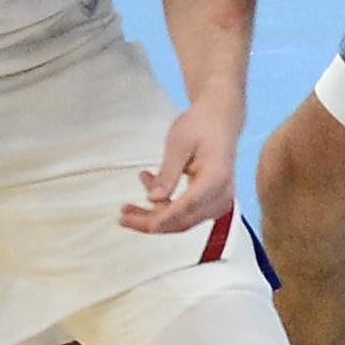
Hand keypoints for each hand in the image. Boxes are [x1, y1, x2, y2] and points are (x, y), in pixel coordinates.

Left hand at [119, 102, 241, 236]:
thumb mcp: (178, 144)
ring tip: (131, 199)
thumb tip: (153, 199)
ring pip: (181, 221)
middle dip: (150, 222)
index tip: (141, 224)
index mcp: (216, 178)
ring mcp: (218, 202)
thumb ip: (167, 174)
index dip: (162, 219)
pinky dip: (164, 206)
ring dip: (154, 213)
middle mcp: (221, 195)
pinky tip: (149, 184)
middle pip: (182, 221)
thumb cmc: (201, 126)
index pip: (186, 206)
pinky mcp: (211, 203)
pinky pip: (184, 213)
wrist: (219, 120)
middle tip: (123, 216)